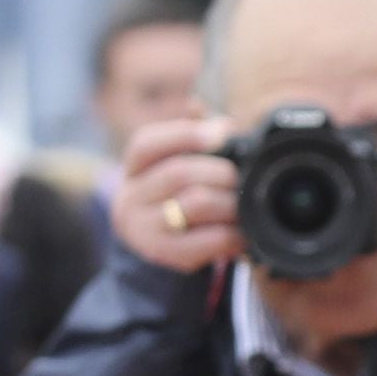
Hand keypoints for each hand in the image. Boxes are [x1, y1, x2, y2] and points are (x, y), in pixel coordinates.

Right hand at [110, 110, 238, 273]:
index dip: (186, 134)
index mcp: (133, 168)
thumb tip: (217, 121)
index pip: (147, 144)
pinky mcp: (164, 254)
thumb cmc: (175, 196)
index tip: (222, 133)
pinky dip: (233, 234)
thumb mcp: (175, 162)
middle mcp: (130, 197)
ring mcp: (143, 229)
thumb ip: (194, 136)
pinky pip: (209, 238)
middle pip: (179, 172)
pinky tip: (241, 233)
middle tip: (245, 177)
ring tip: (244, 205)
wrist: (154, 247)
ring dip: (230, 202)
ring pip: (196, 203)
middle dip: (221, 172)